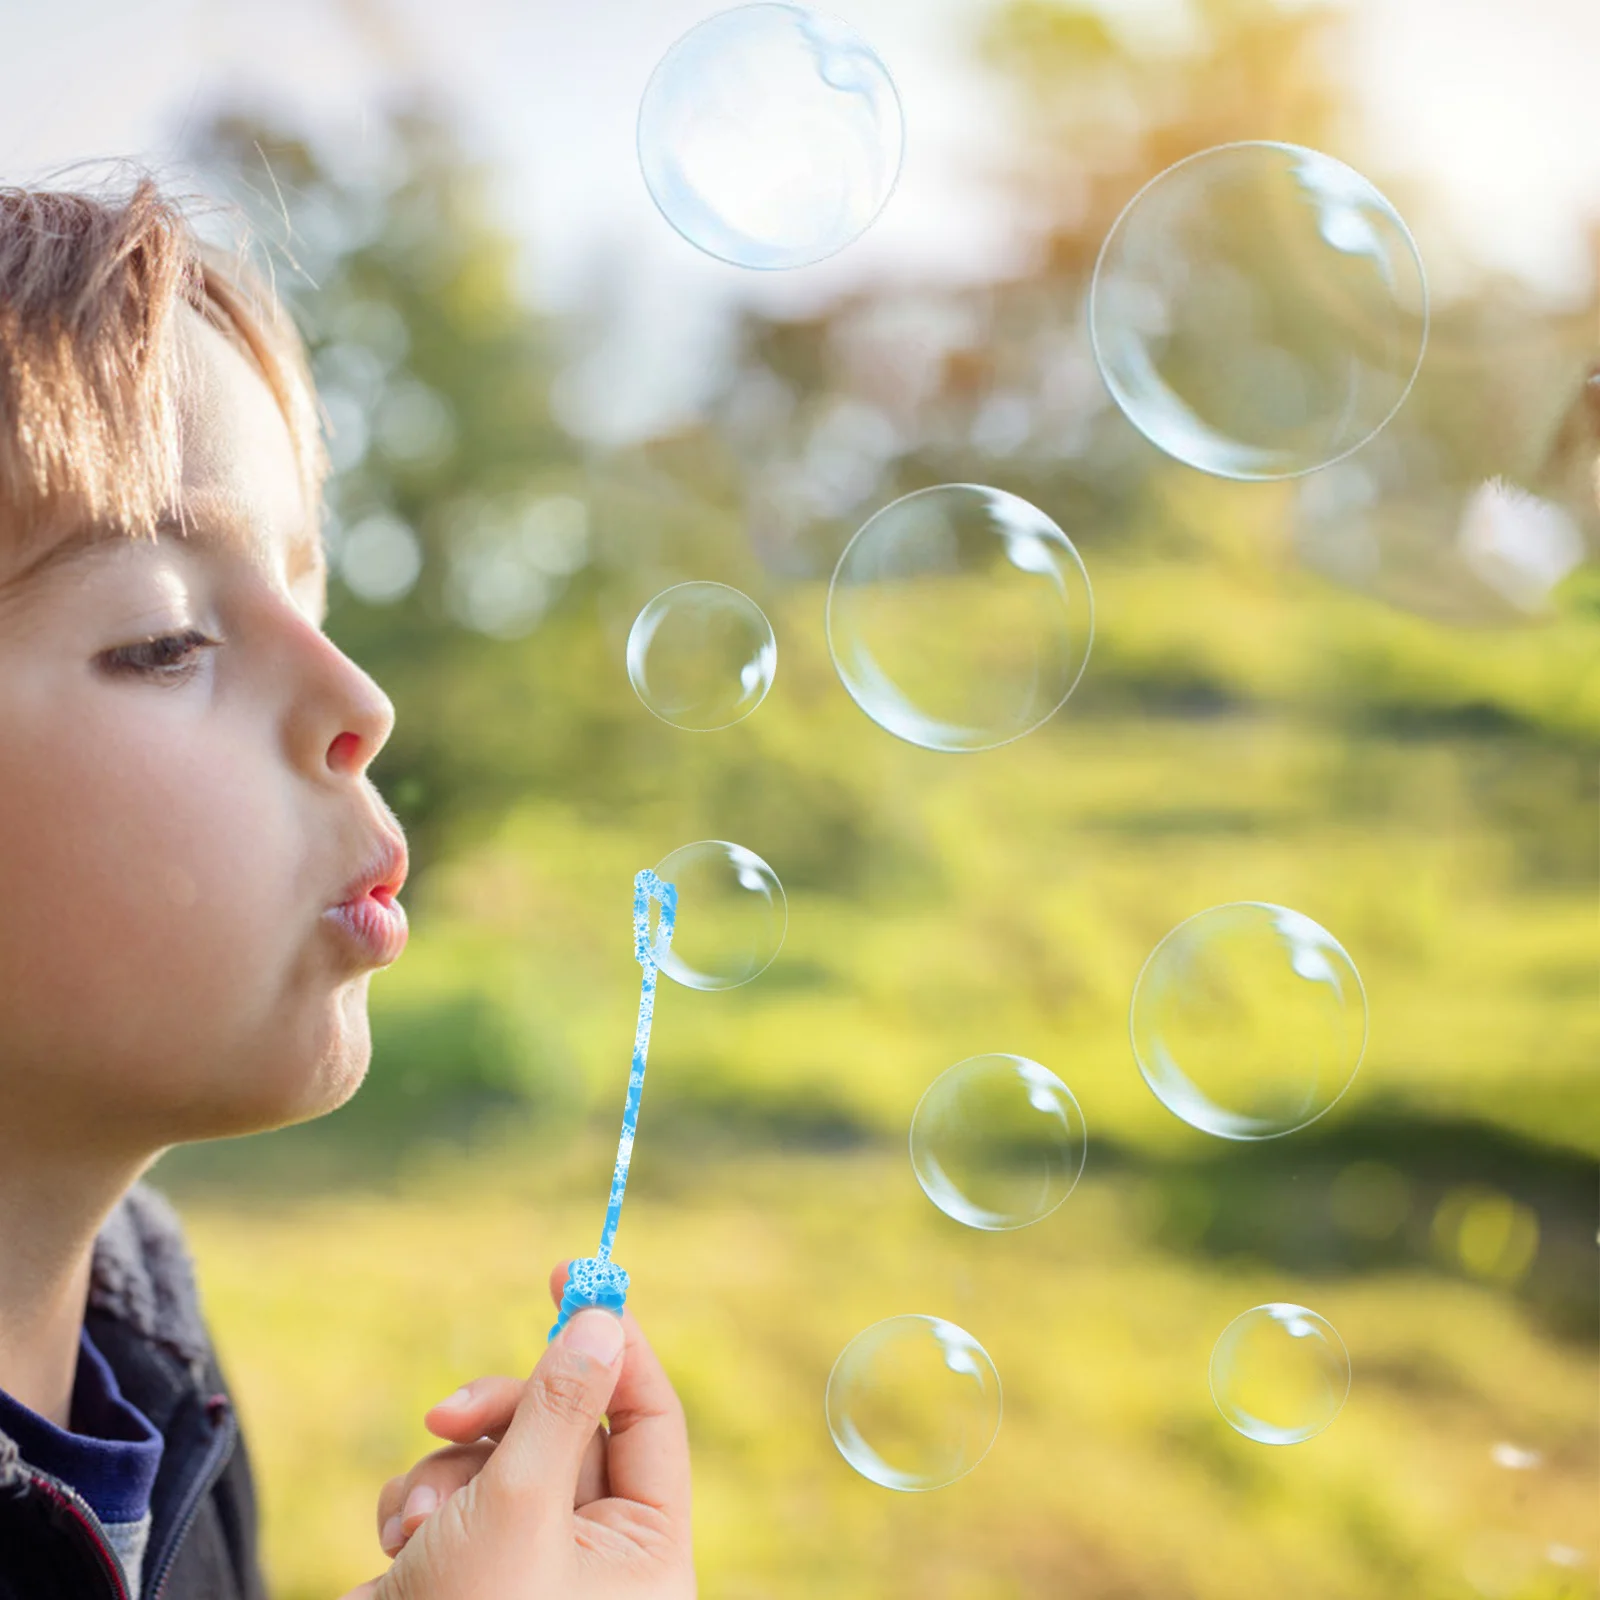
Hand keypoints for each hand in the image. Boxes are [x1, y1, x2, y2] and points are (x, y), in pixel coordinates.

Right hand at [372, 1265, 613, 1558]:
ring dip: (445, 1474)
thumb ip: (558, 1405)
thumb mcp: (519, 1501)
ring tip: (417, 1523)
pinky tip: (396, 1543)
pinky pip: (455, 1493)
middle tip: (447, 1415)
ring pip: (500, 1454)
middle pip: (563, 1424)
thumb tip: (602, 1318)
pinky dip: (418, 1505)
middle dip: (495, 1421)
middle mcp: (597, 1553)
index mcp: (642, 1549)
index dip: (612, 1339)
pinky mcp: (472, 1562)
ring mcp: (531, 1555)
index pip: (649, 1414)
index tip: (568, 1273)